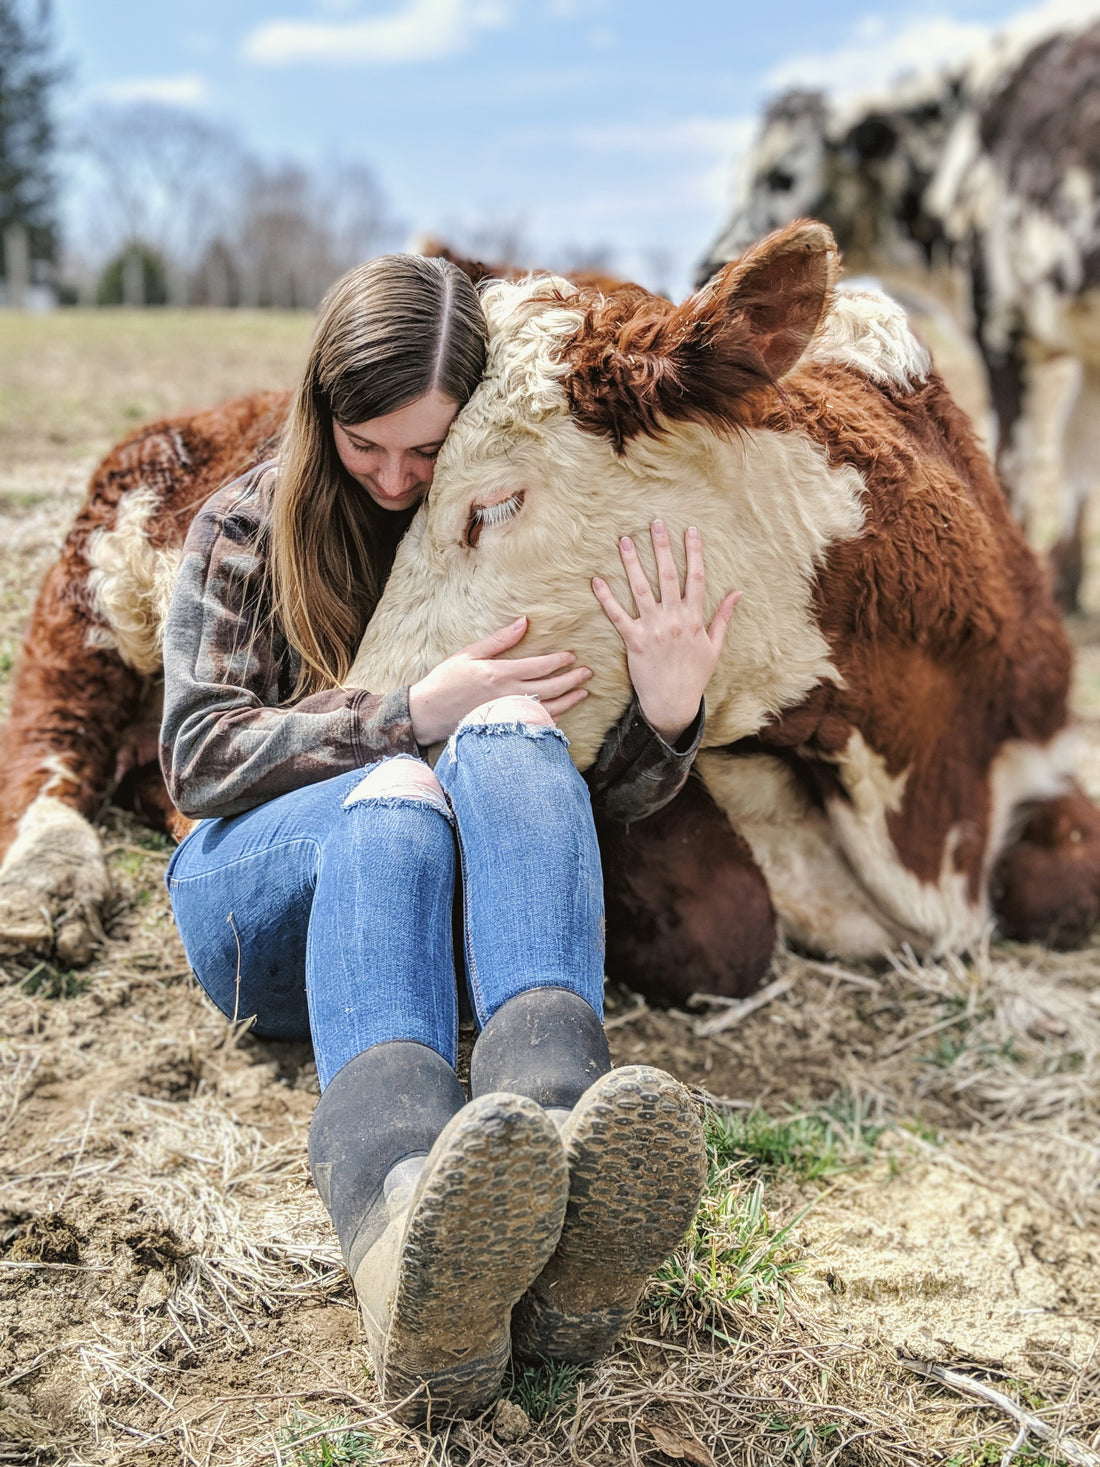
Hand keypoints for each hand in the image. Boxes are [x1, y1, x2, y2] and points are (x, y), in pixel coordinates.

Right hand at [408, 616, 590, 744]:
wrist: (429, 713)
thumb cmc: (446, 680)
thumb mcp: (470, 654)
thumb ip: (499, 640)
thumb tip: (524, 622)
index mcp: (501, 673)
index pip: (540, 666)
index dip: (560, 660)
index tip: (572, 655)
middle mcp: (510, 695)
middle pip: (551, 687)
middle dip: (572, 679)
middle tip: (587, 673)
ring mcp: (509, 713)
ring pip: (549, 708)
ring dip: (569, 700)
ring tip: (583, 692)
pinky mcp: (505, 726)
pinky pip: (535, 724)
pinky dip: (553, 719)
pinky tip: (562, 712)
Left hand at [591, 521, 739, 742]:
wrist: (673, 703)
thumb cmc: (695, 675)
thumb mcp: (714, 646)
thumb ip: (724, 617)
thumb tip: (738, 592)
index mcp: (694, 619)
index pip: (696, 578)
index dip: (694, 552)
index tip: (690, 530)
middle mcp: (674, 619)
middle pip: (668, 576)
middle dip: (661, 548)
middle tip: (655, 523)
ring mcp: (653, 629)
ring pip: (641, 589)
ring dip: (631, 563)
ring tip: (623, 540)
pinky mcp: (634, 641)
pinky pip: (618, 616)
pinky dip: (606, 598)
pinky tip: (597, 580)